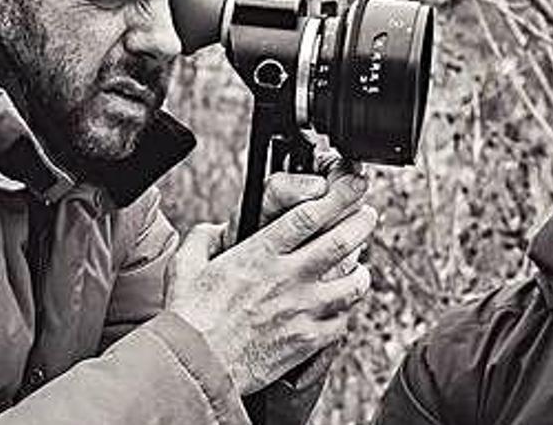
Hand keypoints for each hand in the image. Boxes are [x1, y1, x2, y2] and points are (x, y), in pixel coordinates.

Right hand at [166, 165, 374, 395]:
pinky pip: (342, 322)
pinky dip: (346, 312)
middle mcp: (288, 278)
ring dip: (361, 272)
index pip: (310, 215)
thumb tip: (214, 230)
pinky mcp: (308, 340)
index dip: (339, 196)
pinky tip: (341, 308)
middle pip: (341, 242)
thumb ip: (203, 239)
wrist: (197, 366)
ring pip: (352, 284)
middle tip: (368, 215)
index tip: (353, 186)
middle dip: (361, 223)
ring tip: (360, 267)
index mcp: (261, 254)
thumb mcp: (185, 266)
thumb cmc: (190, 319)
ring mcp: (302, 310)